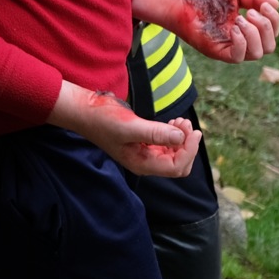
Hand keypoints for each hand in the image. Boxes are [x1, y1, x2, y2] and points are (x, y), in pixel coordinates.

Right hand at [47, 81, 201, 177]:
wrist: (85, 111)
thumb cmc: (103, 119)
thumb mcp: (130, 125)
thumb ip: (155, 133)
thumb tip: (181, 137)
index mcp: (142, 164)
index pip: (176, 167)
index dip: (189, 151)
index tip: (193, 130)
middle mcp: (145, 162)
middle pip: (178, 164)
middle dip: (187, 146)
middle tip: (186, 124)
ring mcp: (144, 153)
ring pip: (173, 154)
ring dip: (182, 139)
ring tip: (179, 120)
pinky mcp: (142, 142)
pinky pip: (165, 145)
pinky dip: (173, 135)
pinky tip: (172, 123)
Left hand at [133, 0, 278, 63]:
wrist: (180, 2)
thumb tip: (276, 4)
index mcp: (248, 29)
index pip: (272, 33)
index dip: (274, 20)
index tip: (264, 5)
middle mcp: (241, 41)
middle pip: (269, 47)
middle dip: (266, 28)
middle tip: (249, 12)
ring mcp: (229, 48)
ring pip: (257, 54)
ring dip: (254, 34)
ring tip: (239, 18)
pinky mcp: (217, 52)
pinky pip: (238, 57)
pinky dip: (241, 42)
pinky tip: (233, 28)